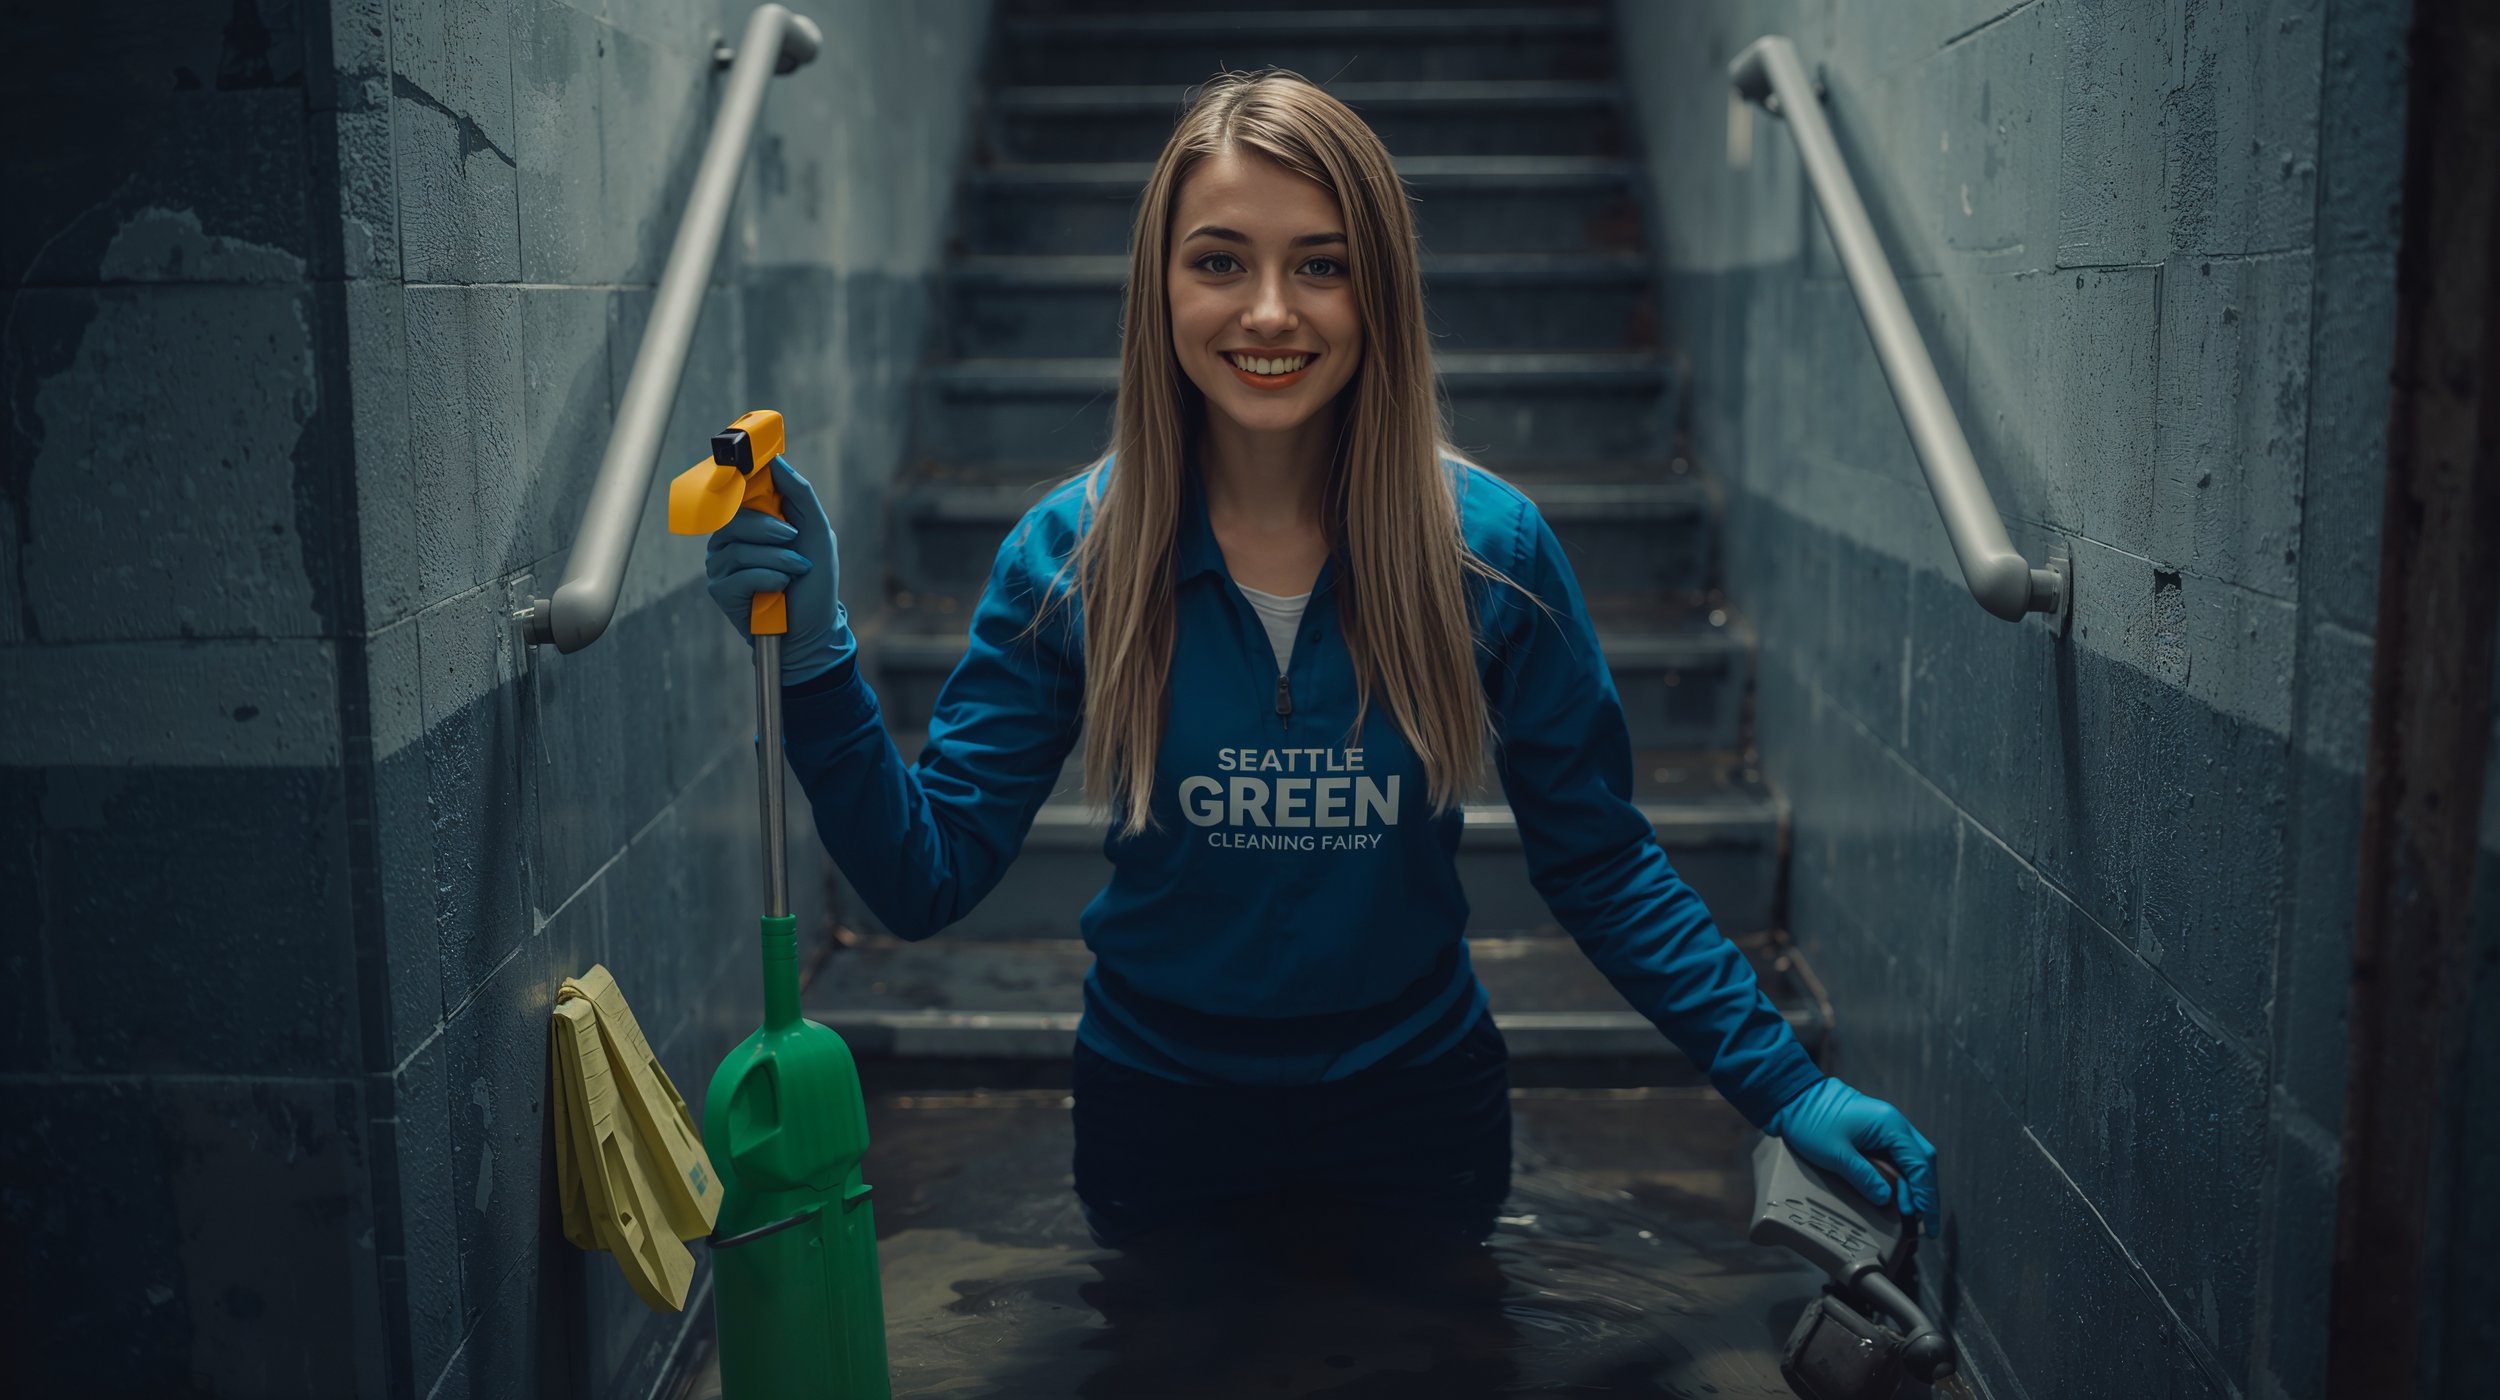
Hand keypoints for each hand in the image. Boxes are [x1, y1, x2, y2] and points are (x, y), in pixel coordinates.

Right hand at [703, 456, 854, 685]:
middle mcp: (730, 538)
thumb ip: (799, 494)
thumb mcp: (817, 531)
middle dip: (770, 527)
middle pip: (734, 517)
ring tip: (797, 570)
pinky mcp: (721, 590)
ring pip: (740, 547)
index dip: (741, 475)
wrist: (814, 628)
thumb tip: (776, 461)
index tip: (748, 462)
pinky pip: (739, 574)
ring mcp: (722, 564)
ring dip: (778, 559)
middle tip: (794, 538)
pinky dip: (769, 579)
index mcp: (751, 519)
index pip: (737, 490)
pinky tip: (780, 589)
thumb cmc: (815, 580)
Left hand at [1767, 1077, 1939, 1234]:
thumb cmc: (1811, 1121)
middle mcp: (1894, 1123)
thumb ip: (1864, 1177)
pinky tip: (1897, 1194)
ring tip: (1912, 1214)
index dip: (1926, 1197)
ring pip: (1911, 1159)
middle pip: (1922, 1162)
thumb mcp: (1836, 1154)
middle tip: (1925, 1224)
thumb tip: (1887, 1200)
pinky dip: (1901, 1176)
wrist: (1793, 1097)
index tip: (1928, 1223)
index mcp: (1890, 1125)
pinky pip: (1896, 1156)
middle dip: (1926, 1193)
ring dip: (1914, 1186)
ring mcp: (1886, 1126)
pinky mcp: (1875, 1131)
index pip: (1920, 1166)